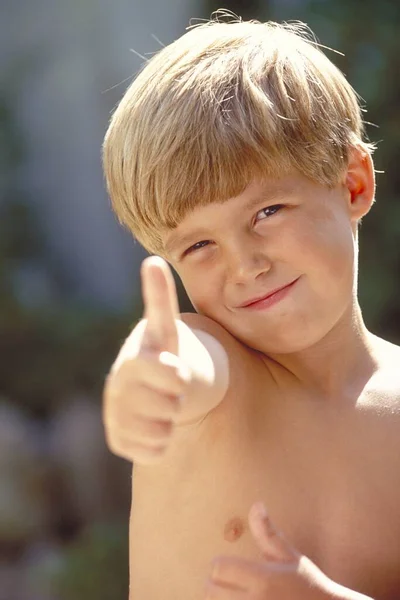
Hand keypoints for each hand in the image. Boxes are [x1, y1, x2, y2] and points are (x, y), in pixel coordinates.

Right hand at [103, 256, 190, 463]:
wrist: (148, 387)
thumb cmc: (162, 354)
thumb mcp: (165, 328)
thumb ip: (160, 299)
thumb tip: (151, 260)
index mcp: (133, 360)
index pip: (155, 369)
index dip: (171, 374)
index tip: (177, 371)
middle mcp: (118, 388)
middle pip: (169, 406)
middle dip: (178, 399)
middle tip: (170, 388)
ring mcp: (116, 416)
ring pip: (162, 431)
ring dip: (170, 420)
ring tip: (161, 403)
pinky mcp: (118, 441)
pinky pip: (155, 451)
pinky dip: (162, 442)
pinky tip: (153, 423)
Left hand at [204, 502, 357, 598]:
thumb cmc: (308, 585)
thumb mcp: (289, 557)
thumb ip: (267, 533)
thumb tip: (256, 504)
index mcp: (262, 579)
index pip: (218, 568)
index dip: (218, 565)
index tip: (226, 567)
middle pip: (210, 592)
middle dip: (213, 586)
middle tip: (224, 585)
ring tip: (230, 596)